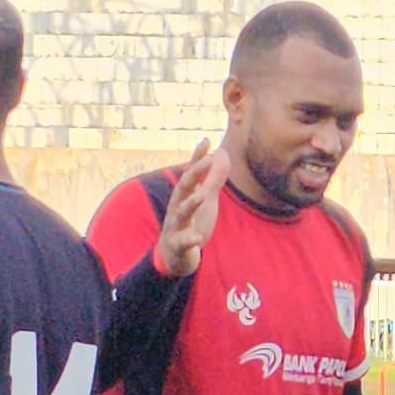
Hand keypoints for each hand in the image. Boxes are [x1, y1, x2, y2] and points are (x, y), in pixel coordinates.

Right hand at [152, 140, 227, 277]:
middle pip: (184, 187)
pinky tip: (197, 237)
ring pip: (181, 212)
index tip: (206, 140)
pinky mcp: (178, 244)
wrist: (174, 254)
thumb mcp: (204, 198)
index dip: (197, 157)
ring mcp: (176, 225)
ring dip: (191, 203)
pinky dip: (189, 238)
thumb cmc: (190, 222)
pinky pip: (183, 241)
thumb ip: (213, 178)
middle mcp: (177, 206)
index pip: (190, 172)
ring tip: (202, 195)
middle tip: (207, 159)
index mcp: (185, 195)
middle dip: (194, 173)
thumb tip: (220, 152)